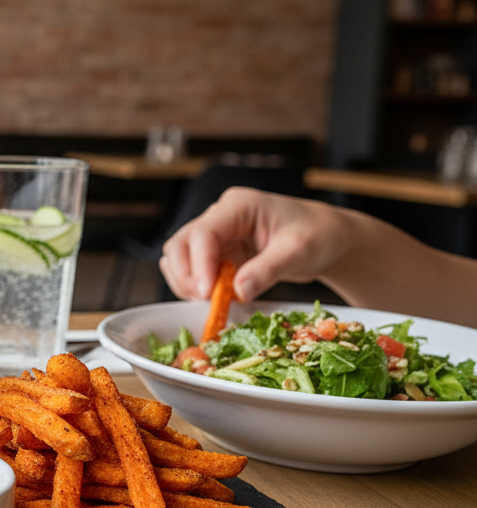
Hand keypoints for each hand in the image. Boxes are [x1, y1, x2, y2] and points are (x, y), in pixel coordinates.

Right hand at [159, 187, 360, 301]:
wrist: (328, 238)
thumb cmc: (318, 235)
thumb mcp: (298, 252)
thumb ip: (267, 270)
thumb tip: (237, 292)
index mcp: (239, 206)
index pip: (203, 233)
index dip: (199, 265)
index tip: (206, 293)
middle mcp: (220, 216)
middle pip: (180, 243)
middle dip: (185, 275)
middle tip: (203, 301)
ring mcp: (216, 234)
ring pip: (180, 257)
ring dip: (187, 282)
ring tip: (212, 302)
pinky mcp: (218, 253)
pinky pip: (194, 270)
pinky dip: (197, 286)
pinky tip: (216, 298)